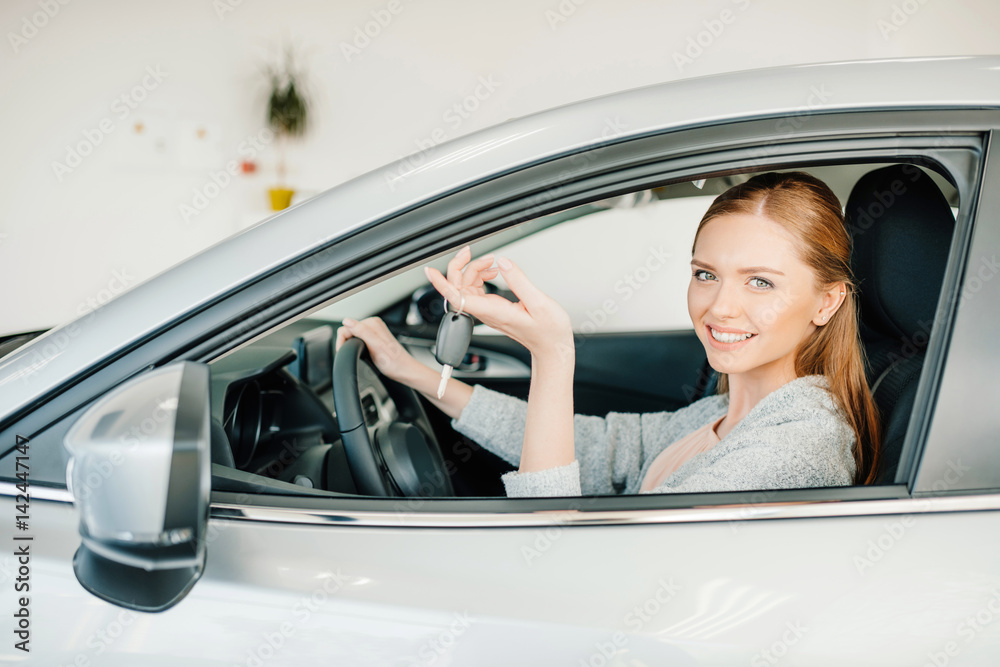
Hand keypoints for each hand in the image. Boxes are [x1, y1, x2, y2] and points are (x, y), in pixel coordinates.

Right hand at [335, 316, 420, 382]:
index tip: (345, 352)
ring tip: (364, 355)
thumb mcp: (375, 347)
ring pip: (353, 336)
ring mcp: (375, 331)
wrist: (405, 370)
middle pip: (349, 331)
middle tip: (359, 355)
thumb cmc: (394, 362)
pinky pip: (360, 340)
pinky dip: (359, 348)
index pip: (346, 327)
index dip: (342, 341)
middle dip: (349, 344)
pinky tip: (367, 355)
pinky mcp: (375, 338)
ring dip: (354, 346)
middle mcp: (374, 324)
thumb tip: (347, 321)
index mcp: (372, 323)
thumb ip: (362, 332)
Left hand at [423, 245, 573, 360]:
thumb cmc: (548, 331)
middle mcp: (486, 312)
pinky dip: (480, 276)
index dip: (441, 283)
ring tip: (491, 262)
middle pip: (459, 287)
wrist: (552, 347)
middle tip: (473, 251)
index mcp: (493, 311)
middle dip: (462, 265)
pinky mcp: (493, 309)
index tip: (430, 271)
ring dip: (474, 269)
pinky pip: (476, 290)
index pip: (457, 297)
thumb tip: (503, 263)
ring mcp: (487, 311)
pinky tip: (493, 272)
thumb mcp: (539, 302)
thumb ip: (519, 281)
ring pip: (467, 286)